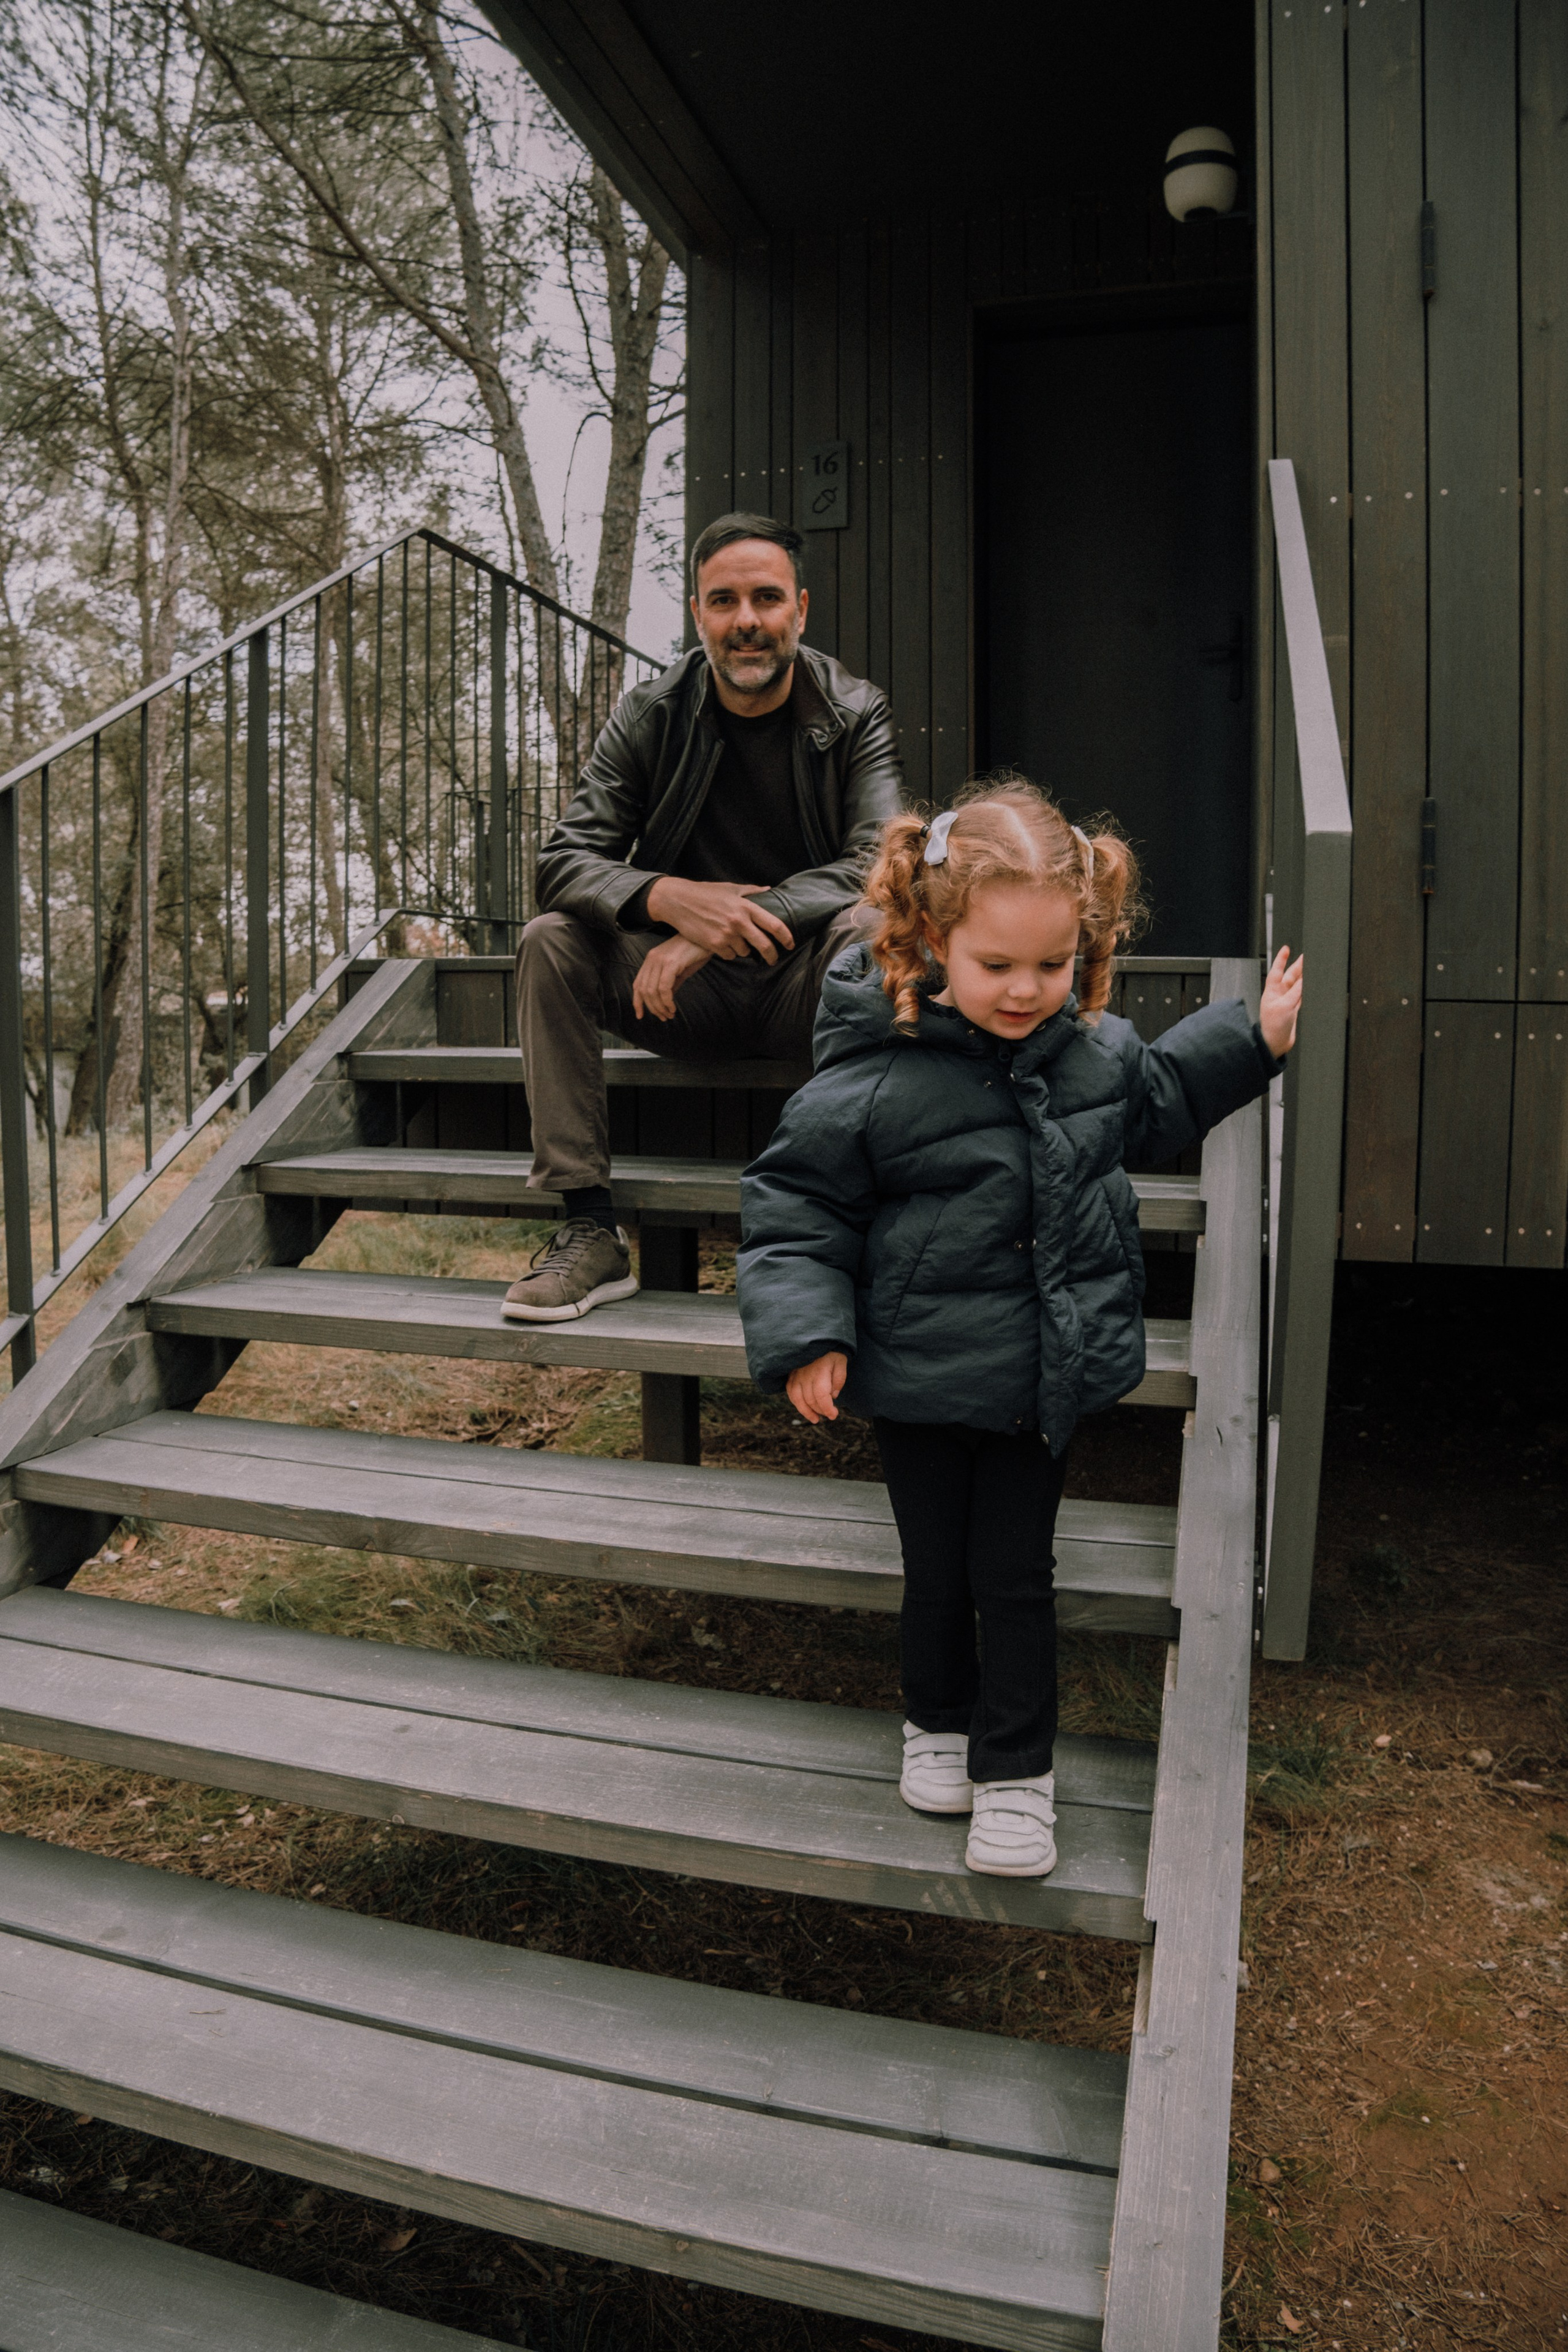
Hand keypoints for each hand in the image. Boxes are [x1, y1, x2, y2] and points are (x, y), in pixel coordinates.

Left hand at [631, 934, 711, 1021]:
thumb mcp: (679, 970)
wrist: (707, 938)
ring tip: (670, 1014)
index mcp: (651, 960)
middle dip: (653, 1008)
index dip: (637, 1002)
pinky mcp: (671, 963)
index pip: (637, 984)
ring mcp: (660, 960)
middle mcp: (652, 959)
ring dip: (660, 1007)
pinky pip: (664, 987)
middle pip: (644, 991)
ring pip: (652, 991)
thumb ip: (670, 984)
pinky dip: (667, 1001)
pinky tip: (673, 1007)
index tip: (640, 1016)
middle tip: (664, 1017)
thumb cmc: (695, 952)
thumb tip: (664, 1001)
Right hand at [645, 874, 794, 961]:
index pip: (774, 925)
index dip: (786, 937)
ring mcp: (726, 934)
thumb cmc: (705, 893)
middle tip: (773, 959)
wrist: (679, 901)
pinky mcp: (714, 945)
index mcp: (746, 906)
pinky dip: (728, 952)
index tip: (790, 944)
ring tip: (734, 940)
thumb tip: (768, 889)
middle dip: (772, 955)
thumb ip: (751, 891)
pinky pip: (729, 955)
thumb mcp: (730, 888)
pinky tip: (721, 942)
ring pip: (745, 952)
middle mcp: (739, 921)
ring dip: (743, 949)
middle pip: (764, 945)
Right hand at [785, 1351, 847, 1424]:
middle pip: (811, 1400)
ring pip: (798, 1399)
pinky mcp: (790, 1373)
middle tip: (830, 1414)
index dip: (827, 1409)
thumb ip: (839, 1379)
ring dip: (806, 1411)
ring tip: (816, 1419)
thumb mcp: (841, 1361)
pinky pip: (790, 1392)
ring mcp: (796, 1374)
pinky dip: (796, 1402)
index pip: (821, 1396)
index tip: (834, 1415)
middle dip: (821, 1411)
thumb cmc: (831, 1350)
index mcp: (820, 1370)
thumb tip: (833, 1396)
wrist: (816, 1335)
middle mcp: (805, 1373)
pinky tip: (804, 1407)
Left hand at [1260, 945, 1303, 1057]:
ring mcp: (1286, 1002)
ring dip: (1304, 977)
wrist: (1274, 1044)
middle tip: (1306, 957)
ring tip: (1311, 968)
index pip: (1276, 971)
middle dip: (1298, 966)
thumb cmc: (1273, 1027)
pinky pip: (1301, 996)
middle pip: (1289, 977)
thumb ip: (1296, 992)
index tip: (1286, 949)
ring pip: (1297, 986)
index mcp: (1272, 992)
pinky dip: (1306, 990)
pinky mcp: (1292, 1009)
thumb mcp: (1285, 1006)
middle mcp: (1278, 995)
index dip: (1281, 960)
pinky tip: (1311, 985)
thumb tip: (1304, 979)